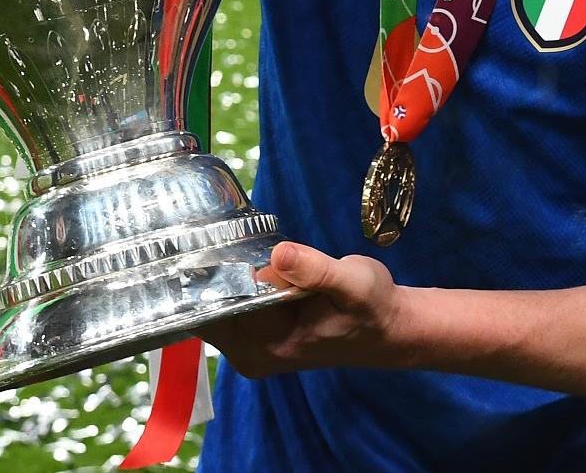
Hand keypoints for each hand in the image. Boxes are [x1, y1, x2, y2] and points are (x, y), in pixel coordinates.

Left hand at [202, 241, 411, 378]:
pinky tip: (242, 257)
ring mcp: (249, 348)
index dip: (207, 273)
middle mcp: (250, 354)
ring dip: (219, 272)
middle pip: (206, 306)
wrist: (386, 329)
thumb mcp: (354, 282)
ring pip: (214, 303)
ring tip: (226, 239)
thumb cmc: (372, 306)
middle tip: (212, 231)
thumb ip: (316, 271)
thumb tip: (280, 255)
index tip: (200, 239)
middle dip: (210, 269)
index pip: (214, 307)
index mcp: (266, 345)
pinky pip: (227, 304)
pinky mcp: (254, 337)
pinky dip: (231, 280)